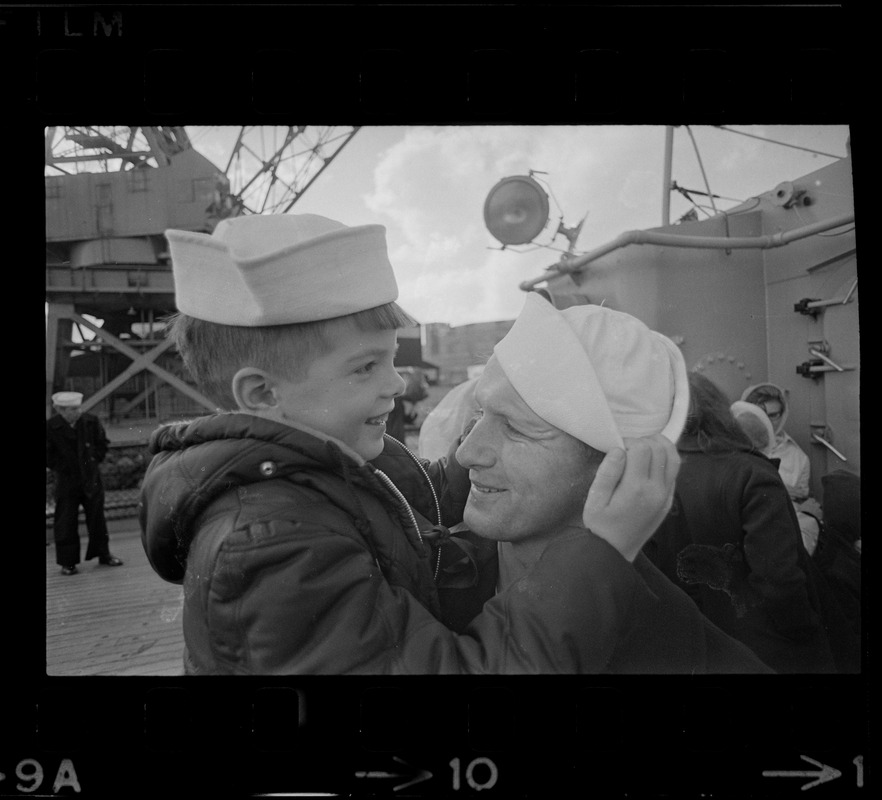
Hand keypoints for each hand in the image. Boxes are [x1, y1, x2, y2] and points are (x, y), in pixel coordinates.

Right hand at [582, 435, 679, 561]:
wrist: (614, 553)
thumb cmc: (600, 526)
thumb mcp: (595, 499)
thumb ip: (607, 472)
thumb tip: (619, 449)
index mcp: (636, 488)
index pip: (642, 449)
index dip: (629, 441)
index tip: (618, 448)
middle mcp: (656, 491)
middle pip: (660, 449)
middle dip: (645, 441)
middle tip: (629, 448)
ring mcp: (666, 497)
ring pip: (674, 458)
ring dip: (661, 446)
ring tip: (644, 448)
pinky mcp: (668, 502)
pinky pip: (674, 473)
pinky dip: (665, 460)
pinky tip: (650, 464)